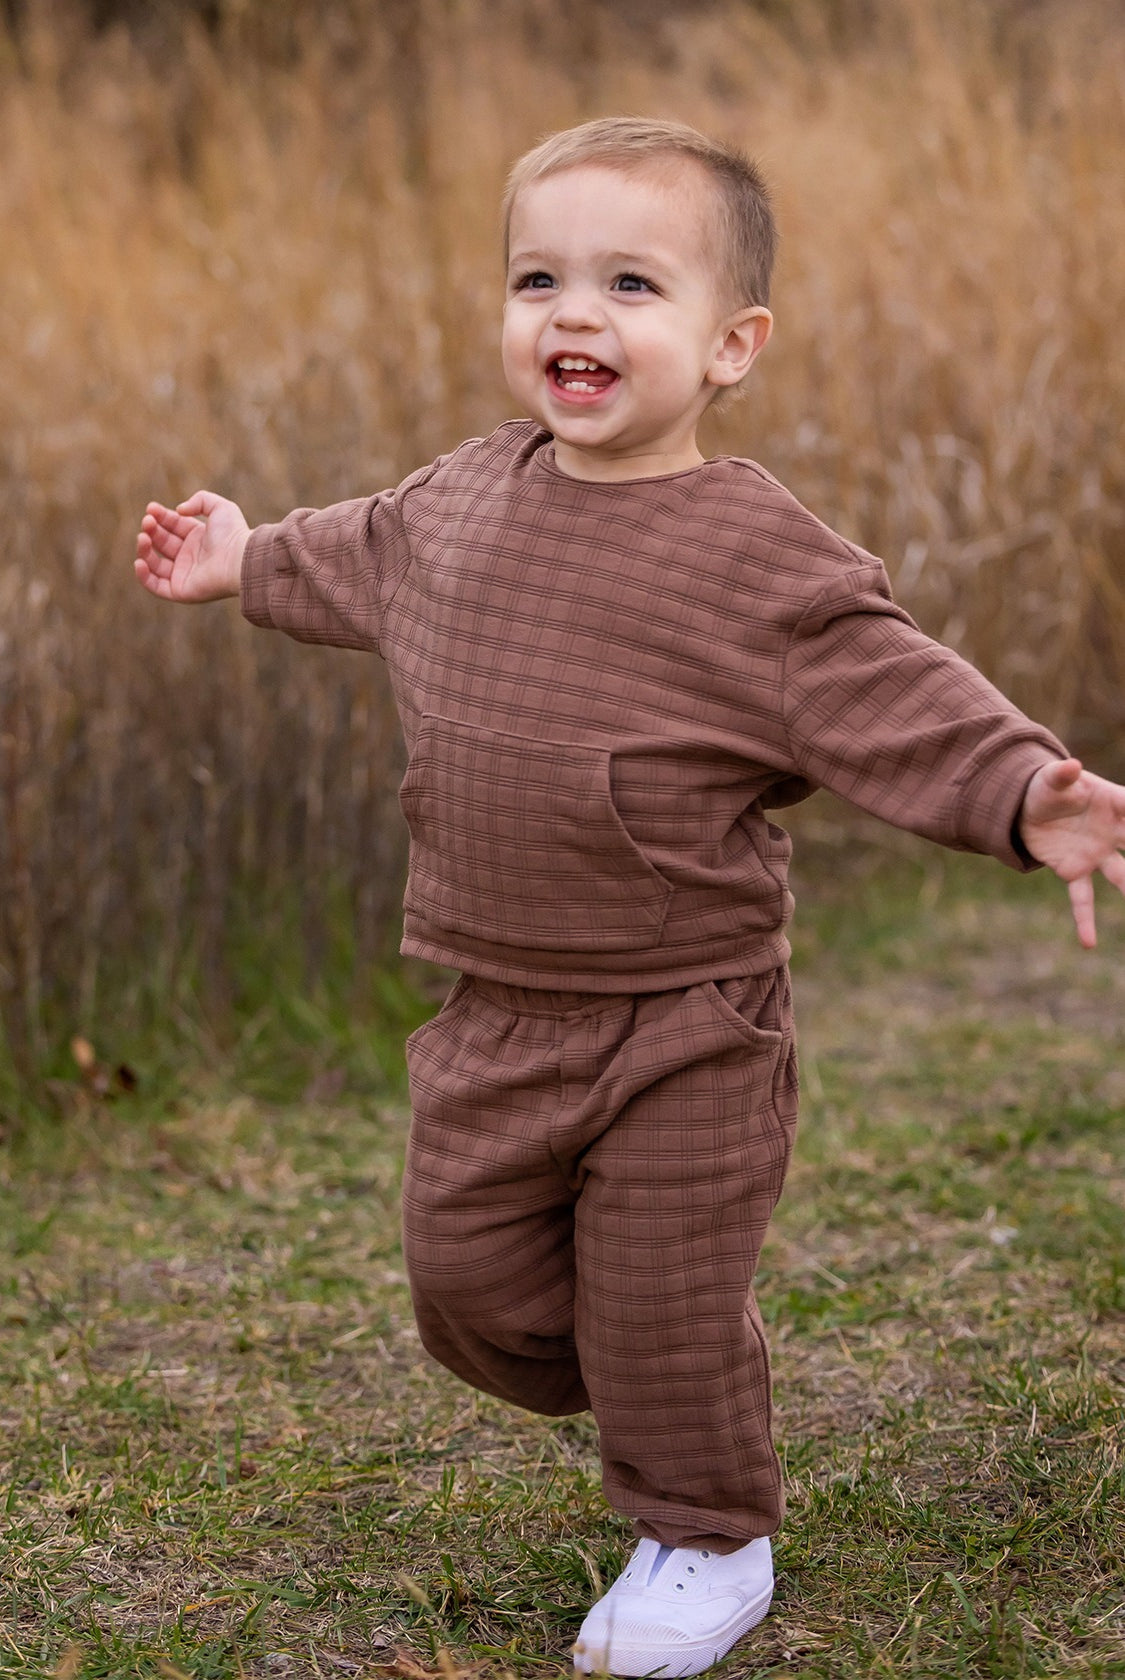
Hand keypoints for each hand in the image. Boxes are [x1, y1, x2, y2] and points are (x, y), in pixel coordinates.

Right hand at [135, 490, 249, 602]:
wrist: (239, 560)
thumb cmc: (233, 534)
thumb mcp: (219, 507)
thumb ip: (200, 500)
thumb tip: (179, 510)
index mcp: (198, 538)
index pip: (172, 525)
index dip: (160, 516)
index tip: (151, 508)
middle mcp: (190, 556)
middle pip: (161, 542)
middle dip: (151, 530)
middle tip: (147, 522)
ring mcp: (184, 574)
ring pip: (155, 563)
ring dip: (144, 549)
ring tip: (143, 537)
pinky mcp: (181, 591)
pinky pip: (156, 586)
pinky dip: (144, 576)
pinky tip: (139, 561)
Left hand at [1019, 758, 1124, 946]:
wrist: (1026, 807)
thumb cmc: (1048, 788)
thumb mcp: (1051, 779)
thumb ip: (1061, 774)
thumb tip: (1072, 765)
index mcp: (1113, 804)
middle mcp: (1112, 832)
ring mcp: (1096, 853)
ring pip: (1122, 877)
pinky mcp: (1073, 870)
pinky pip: (1082, 898)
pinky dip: (1084, 920)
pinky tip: (1088, 944)